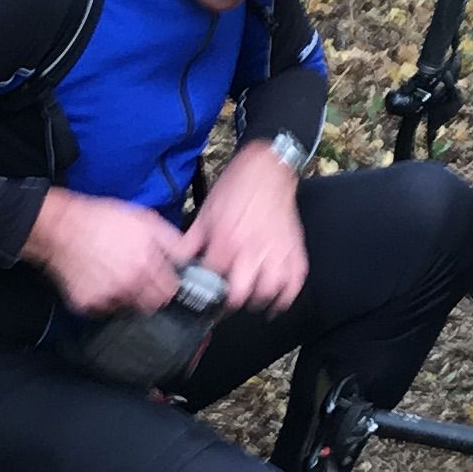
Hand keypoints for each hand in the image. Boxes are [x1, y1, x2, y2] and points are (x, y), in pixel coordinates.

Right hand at [25, 188, 195, 316]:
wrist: (60, 227)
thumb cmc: (102, 219)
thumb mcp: (144, 219)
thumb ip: (171, 241)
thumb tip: (188, 258)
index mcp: (146, 264)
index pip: (170, 291)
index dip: (168, 284)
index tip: (162, 278)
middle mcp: (129, 285)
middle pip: (152, 305)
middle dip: (150, 294)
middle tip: (139, 277)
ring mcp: (107, 297)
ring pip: (128, 307)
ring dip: (127, 296)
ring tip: (115, 274)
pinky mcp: (88, 304)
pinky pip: (104, 308)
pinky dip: (104, 298)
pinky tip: (98, 279)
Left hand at [188, 144, 307, 318]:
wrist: (266, 169)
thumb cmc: (237, 188)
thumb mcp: (206, 213)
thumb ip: (191, 241)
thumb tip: (177, 259)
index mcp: (227, 241)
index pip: (213, 280)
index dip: (206, 291)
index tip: (205, 296)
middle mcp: (252, 250)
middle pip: (242, 294)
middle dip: (232, 302)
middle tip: (228, 301)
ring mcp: (275, 251)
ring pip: (270, 291)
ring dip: (259, 299)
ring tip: (251, 298)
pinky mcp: (293, 249)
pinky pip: (294, 280)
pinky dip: (287, 293)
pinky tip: (277, 297)